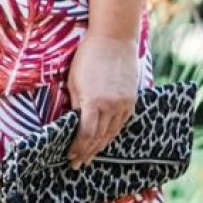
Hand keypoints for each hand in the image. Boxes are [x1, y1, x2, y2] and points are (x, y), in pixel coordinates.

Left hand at [65, 33, 139, 169]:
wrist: (114, 38)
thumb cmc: (88, 57)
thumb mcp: (74, 80)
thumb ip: (76, 104)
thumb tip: (73, 123)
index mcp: (94, 102)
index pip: (85, 134)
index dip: (77, 147)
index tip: (70, 156)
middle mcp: (111, 107)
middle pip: (99, 137)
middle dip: (87, 152)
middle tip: (77, 164)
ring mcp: (124, 104)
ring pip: (112, 133)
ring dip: (100, 147)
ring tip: (89, 156)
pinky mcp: (132, 100)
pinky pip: (121, 124)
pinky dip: (112, 134)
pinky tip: (105, 140)